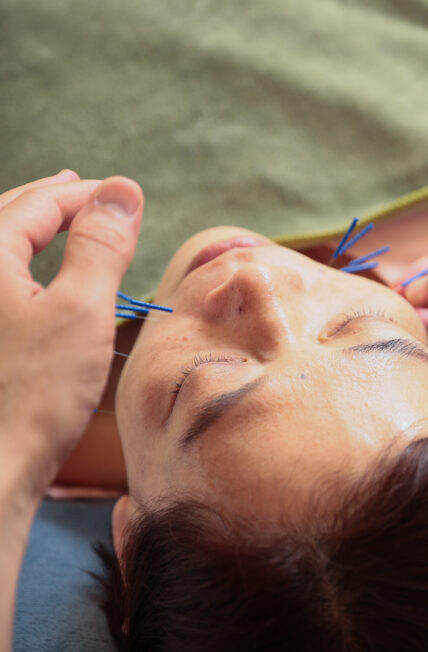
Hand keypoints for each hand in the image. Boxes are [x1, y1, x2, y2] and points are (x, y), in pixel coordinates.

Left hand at [0, 171, 141, 497]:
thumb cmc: (31, 394)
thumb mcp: (80, 310)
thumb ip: (101, 245)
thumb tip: (122, 189)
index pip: (34, 204)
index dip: (82, 195)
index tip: (121, 194)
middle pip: (1, 219)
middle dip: (44, 202)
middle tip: (78, 192)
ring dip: (24, 231)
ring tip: (52, 224)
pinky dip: (13, 266)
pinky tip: (27, 281)